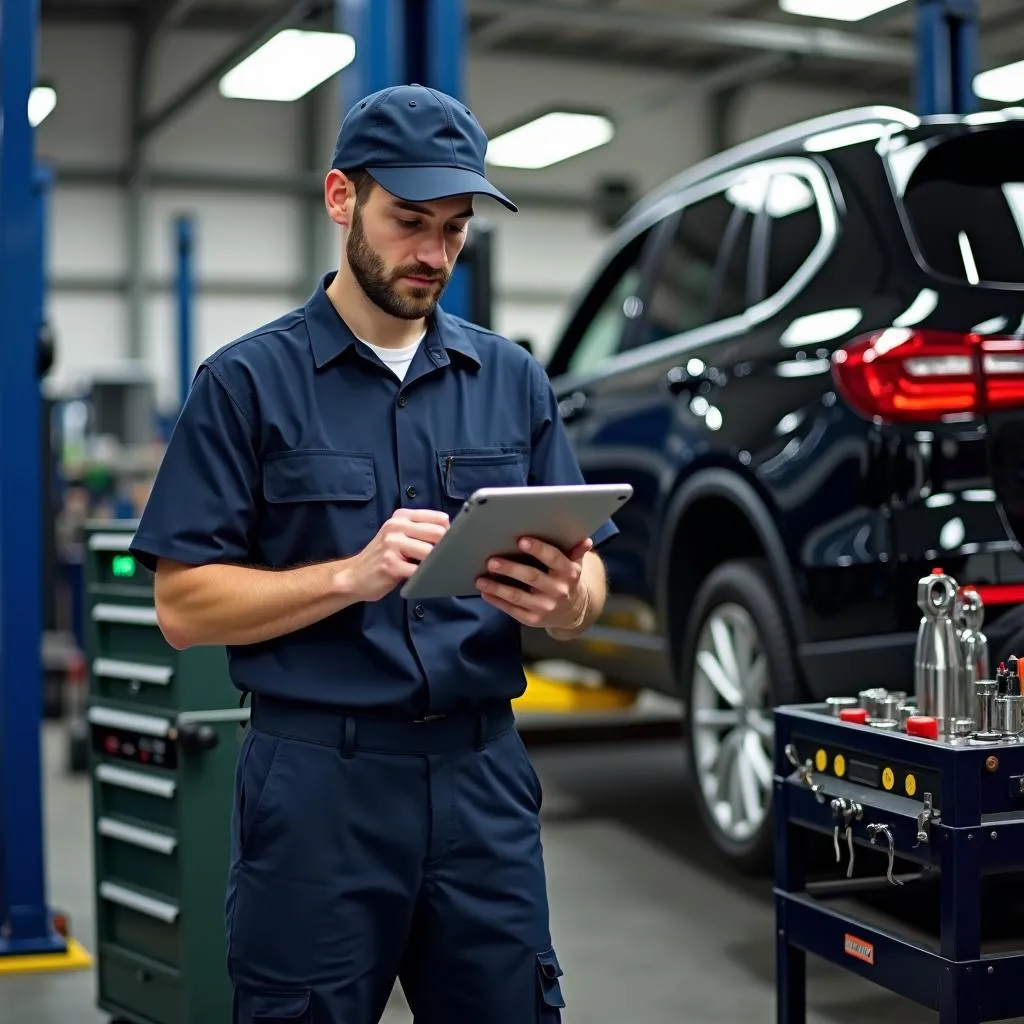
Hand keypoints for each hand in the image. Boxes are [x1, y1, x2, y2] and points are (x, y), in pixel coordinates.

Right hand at [340, 508, 448, 602]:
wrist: (353, 576)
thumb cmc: (383, 557)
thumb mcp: (399, 535)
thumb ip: (421, 531)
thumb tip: (454, 536)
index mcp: (401, 516)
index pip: (440, 519)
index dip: (450, 534)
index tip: (448, 546)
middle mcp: (396, 526)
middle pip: (439, 534)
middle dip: (445, 550)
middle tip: (440, 561)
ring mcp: (392, 544)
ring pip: (430, 553)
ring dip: (435, 565)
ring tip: (430, 570)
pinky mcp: (390, 564)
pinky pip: (419, 571)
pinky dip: (426, 578)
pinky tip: (423, 580)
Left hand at [475, 535, 592, 628]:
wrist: (573, 611)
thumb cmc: (567, 580)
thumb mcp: (574, 565)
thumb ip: (575, 551)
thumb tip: (586, 541)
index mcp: (569, 573)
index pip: (553, 558)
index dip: (538, 549)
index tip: (521, 540)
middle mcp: (558, 591)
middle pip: (532, 577)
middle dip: (510, 568)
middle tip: (491, 561)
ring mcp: (545, 607)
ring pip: (518, 597)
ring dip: (497, 587)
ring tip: (480, 579)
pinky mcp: (533, 619)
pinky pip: (512, 610)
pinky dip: (497, 601)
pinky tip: (485, 592)